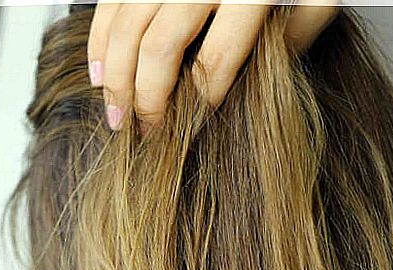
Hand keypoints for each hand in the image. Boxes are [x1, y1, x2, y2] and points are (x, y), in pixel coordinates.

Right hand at [87, 0, 340, 128]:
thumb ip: (294, 34)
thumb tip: (252, 81)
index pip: (216, 59)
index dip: (200, 101)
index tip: (193, 126)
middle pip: (160, 48)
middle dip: (147, 101)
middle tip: (145, 133)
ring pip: (125, 27)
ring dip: (114, 77)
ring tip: (115, 115)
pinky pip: (110, 2)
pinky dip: (99, 39)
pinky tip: (99, 71)